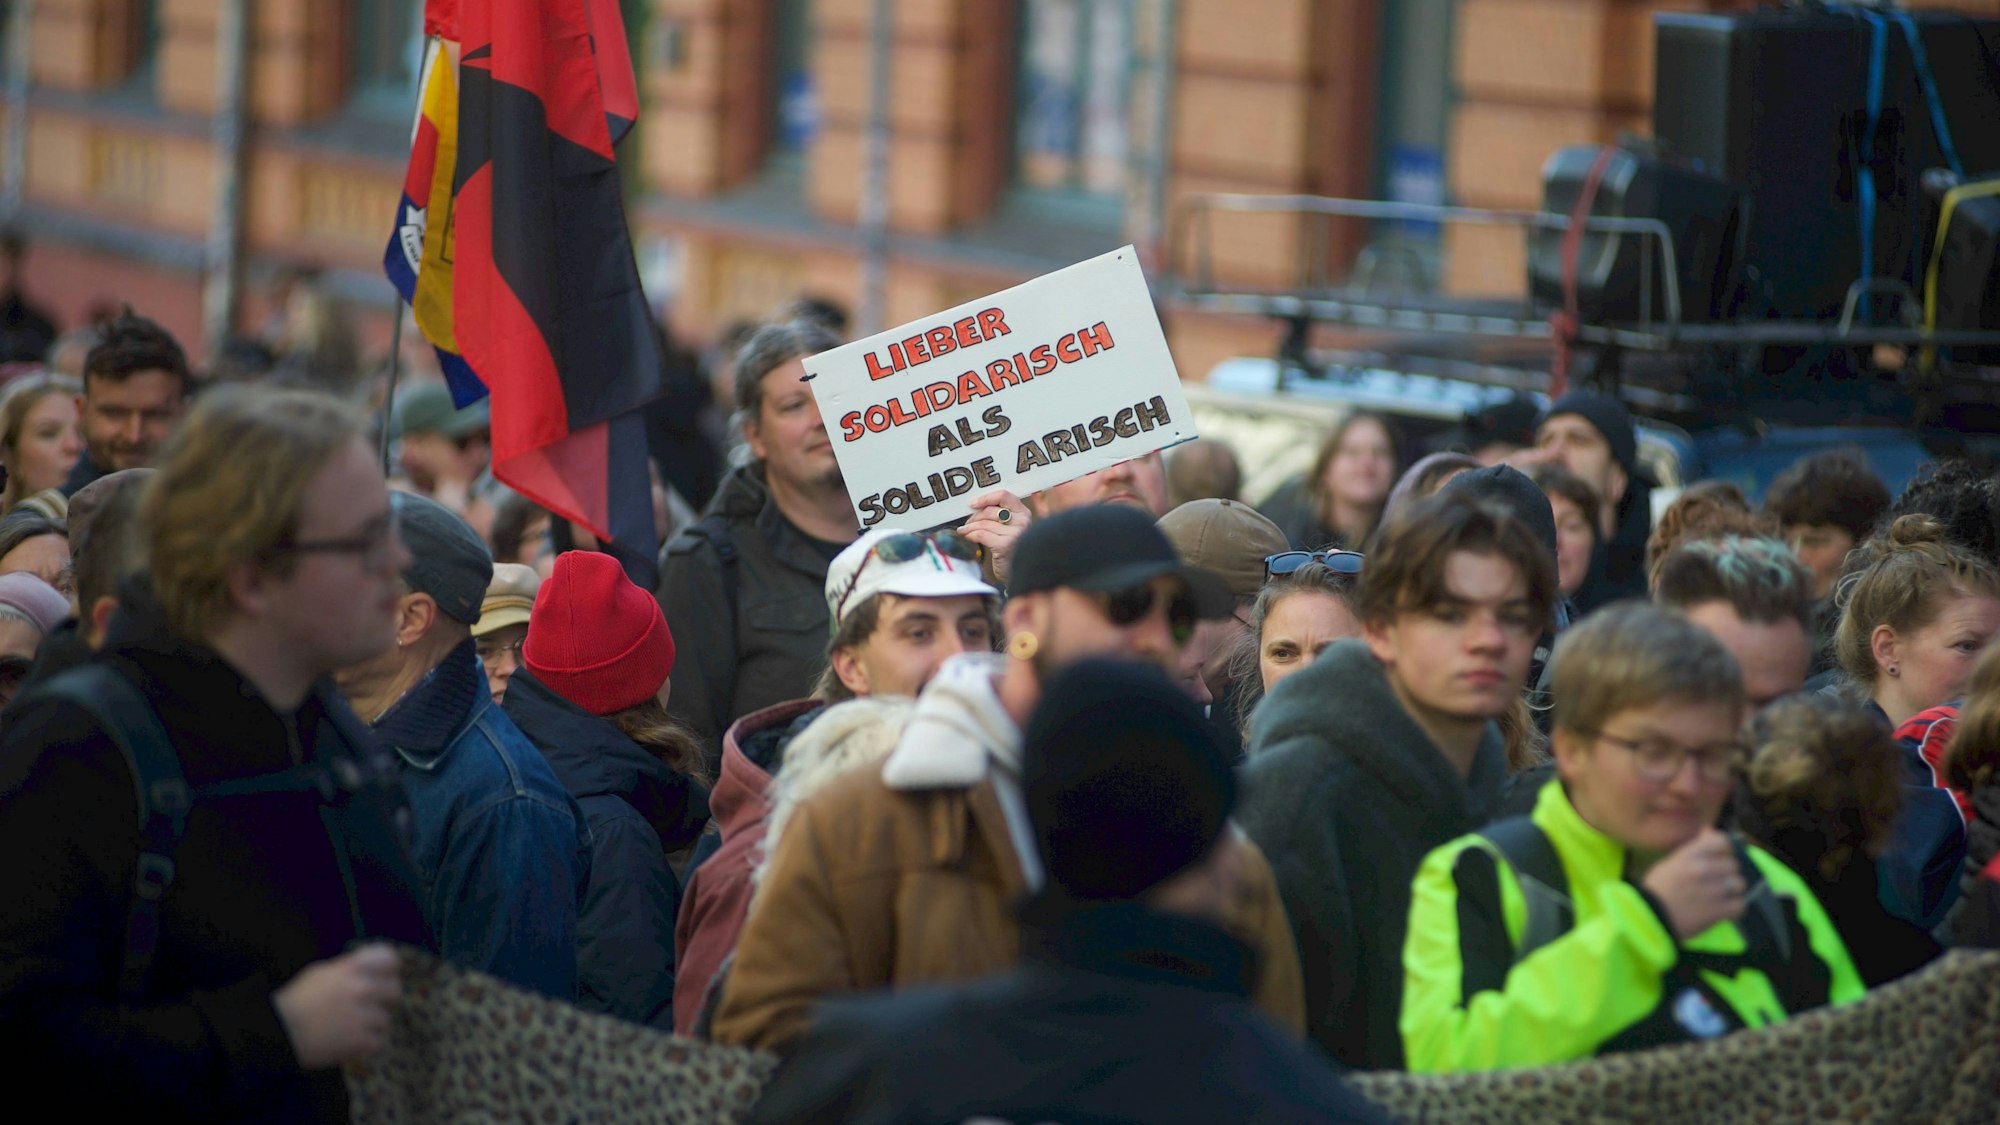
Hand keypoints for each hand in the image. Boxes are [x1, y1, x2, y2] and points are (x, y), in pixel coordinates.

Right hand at [272, 943, 403, 1068]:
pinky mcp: (361, 1040)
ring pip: (385, 1019)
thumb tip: (370, 969)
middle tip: (366, 1007)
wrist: (279, 1033)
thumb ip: (348, 969)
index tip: (382, 977)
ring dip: (371, 1024)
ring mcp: (363, 1015)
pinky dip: (366, 1044)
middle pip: (394, 990)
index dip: (388, 969)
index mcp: (351, 969)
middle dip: (382, 999)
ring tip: (349, 1028)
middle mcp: (362, 989)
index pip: (389, 959)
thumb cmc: (297, 1001)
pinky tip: (349, 1042)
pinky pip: (378, 1041)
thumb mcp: (320, 974)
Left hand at [960, 489, 1030, 587]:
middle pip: (991, 510)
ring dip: (969, 527)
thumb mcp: (1010, 529)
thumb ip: (1000, 516)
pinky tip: (966, 536)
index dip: (986, 498)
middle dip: (975, 516)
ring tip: (963, 531)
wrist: (1020, 574)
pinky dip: (970, 534)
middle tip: (967, 523)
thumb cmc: (1012, 551)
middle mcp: (1022, 521)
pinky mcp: (1005, 545)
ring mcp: (1015, 533)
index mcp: (1024, 513)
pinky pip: (981, 534)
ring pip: (984, 523)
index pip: (1004, 496)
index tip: (973, 504)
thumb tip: (975, 507)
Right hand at [1639, 827, 1746, 940]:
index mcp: (1691, 854)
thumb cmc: (1658, 888)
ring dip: (1733, 891)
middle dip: (1728, 873)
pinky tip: (1725, 910)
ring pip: (1740, 884)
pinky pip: (1740, 905)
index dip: (1725, 850)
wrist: (1650, 918)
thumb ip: (1693, 847)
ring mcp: (1713, 890)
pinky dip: (1735, 908)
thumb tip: (1709, 830)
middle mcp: (1704, 869)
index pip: (1723, 842)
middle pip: (1734, 864)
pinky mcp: (1718, 911)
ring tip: (1723, 896)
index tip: (1720, 858)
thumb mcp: (1671, 862)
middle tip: (1718, 881)